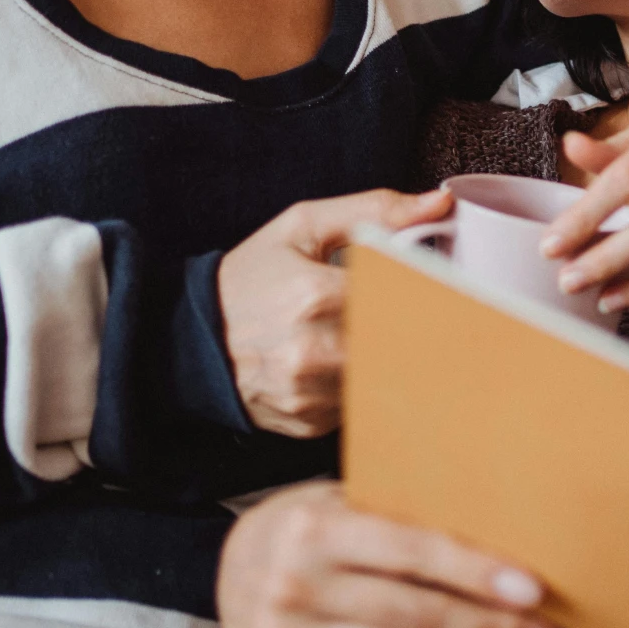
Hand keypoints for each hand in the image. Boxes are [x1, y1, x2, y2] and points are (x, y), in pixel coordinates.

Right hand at [217, 187, 450, 436]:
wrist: (191, 341)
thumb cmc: (251, 278)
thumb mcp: (301, 228)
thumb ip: (373, 210)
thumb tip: (436, 204)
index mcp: (314, 294)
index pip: (404, 293)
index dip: (426, 288)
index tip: (436, 284)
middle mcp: (313, 350)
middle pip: (402, 342)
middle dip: (415, 326)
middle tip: (420, 313)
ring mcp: (310, 393)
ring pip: (386, 377)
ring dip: (390, 356)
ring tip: (369, 335)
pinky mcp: (309, 423)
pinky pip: (360, 405)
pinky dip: (362, 384)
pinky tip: (342, 364)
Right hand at [218, 481, 562, 627]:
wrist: (229, 560)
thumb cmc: (311, 526)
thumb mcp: (340, 500)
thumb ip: (395, 512)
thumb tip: (497, 514)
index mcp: (318, 527)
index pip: (414, 552)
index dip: (477, 572)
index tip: (533, 591)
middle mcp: (295, 580)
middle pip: (414, 611)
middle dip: (489, 627)